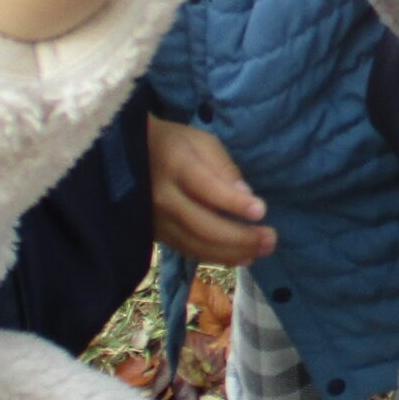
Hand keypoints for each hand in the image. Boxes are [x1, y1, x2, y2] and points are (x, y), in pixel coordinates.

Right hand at [148, 117, 273, 265]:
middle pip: (202, 225)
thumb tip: (246, 195)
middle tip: (271, 239)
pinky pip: (188, 250)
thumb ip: (223, 167)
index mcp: (175, 165)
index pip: (206, 188)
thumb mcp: (201, 142)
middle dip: (240, 237)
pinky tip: (241, 257)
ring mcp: (156, 220)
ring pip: (196, 245)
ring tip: (262, 250)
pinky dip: (216, 257)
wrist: (127, 157)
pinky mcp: (156, 234)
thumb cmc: (173, 144)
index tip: (261, 211)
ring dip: (232, 252)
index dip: (233, 202)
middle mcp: (162, 197)